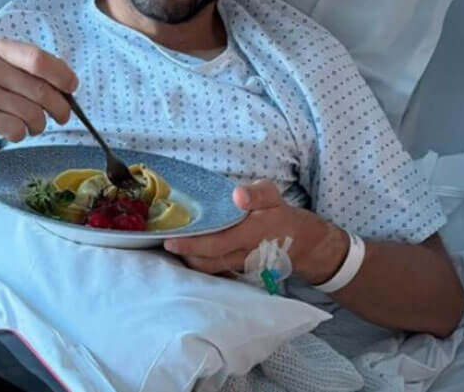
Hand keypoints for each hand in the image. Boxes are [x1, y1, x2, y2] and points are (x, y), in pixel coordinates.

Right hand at [0, 38, 77, 144]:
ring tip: (34, 125)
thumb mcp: (4, 68)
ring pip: (31, 113)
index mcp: (1, 50)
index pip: (38, 59)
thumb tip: (70, 85)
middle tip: (63, 116)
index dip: (61, 75)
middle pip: (40, 91)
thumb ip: (33, 70)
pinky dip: (22, 134)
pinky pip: (15, 129)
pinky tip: (15, 130)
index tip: (72, 87)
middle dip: (60, 108)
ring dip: (40, 125)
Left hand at [163, 179, 345, 281]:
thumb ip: (256, 194)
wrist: (300, 241)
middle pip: (207, 261)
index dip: (191, 244)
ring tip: (173, 246)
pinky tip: (187, 253)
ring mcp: (239, 264)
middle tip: (164, 242)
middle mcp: (243, 254)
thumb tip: (238, 195)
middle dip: (184, 254)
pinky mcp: (237, 268)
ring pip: (209, 268)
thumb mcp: (272, 195)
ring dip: (189, 260)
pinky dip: (199, 262)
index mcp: (251, 234)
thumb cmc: (279, 213)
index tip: (170, 240)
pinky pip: (214, 269)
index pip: (216, 244)